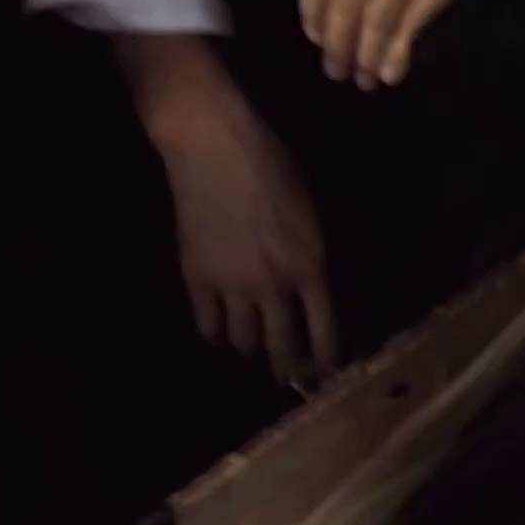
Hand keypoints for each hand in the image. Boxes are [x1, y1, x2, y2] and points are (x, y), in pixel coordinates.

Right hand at [124, 36, 337, 377]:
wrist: (215, 147)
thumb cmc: (273, 167)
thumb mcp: (313, 212)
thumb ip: (316, 258)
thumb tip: (318, 294)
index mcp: (310, 267)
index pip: (325, 332)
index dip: (326, 360)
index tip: (326, 373)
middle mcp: (273, 285)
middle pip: (283, 348)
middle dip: (288, 369)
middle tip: (288, 376)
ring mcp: (232, 286)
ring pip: (244, 342)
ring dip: (251, 351)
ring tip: (254, 348)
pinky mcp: (197, 279)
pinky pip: (208, 326)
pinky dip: (216, 335)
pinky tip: (222, 332)